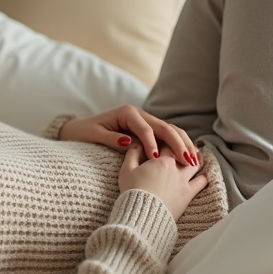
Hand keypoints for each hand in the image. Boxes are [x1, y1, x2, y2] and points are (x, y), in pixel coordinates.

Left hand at [58, 105, 198, 166]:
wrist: (78, 129)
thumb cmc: (84, 133)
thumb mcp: (94, 136)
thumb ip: (111, 138)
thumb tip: (128, 142)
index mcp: (127, 113)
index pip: (145, 128)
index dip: (152, 143)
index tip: (157, 158)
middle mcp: (139, 114)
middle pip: (164, 127)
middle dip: (177, 143)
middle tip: (187, 160)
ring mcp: (145, 120)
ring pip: (169, 130)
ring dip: (183, 144)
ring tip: (194, 159)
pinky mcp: (148, 129)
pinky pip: (166, 136)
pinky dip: (179, 144)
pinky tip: (189, 156)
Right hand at [118, 142, 207, 219]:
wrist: (142, 215)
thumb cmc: (133, 192)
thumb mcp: (126, 170)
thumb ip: (133, 153)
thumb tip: (138, 144)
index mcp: (161, 160)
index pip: (166, 144)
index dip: (164, 142)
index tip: (163, 144)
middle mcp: (175, 168)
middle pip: (182, 152)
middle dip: (180, 149)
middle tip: (180, 148)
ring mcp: (184, 181)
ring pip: (195, 164)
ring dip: (194, 159)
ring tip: (193, 158)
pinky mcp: (188, 194)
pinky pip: (202, 182)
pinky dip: (204, 177)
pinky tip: (204, 175)